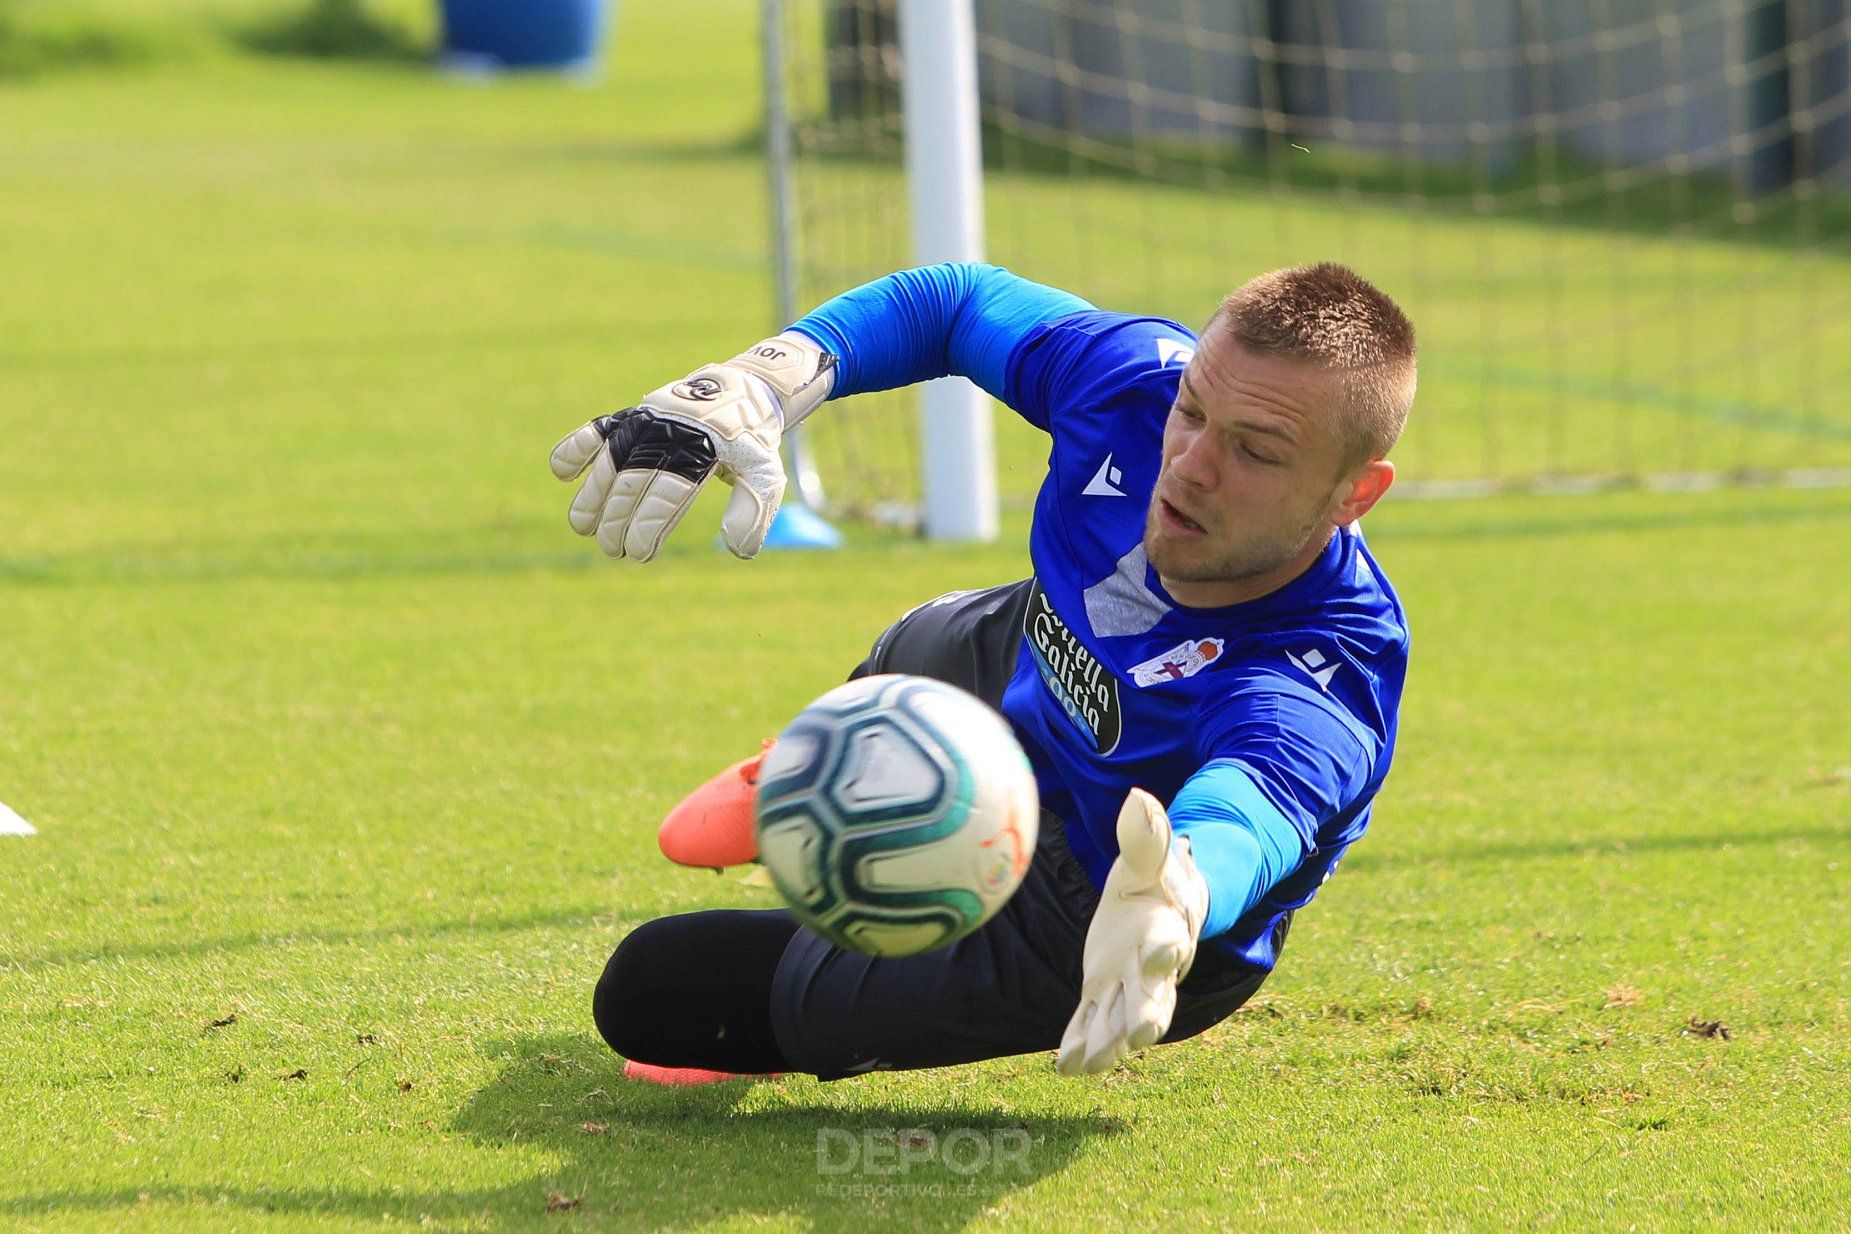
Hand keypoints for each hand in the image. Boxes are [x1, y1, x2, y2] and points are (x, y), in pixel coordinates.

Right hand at [549, 333, 835, 560]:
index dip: (648, 525)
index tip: (639, 552)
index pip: (667, 492)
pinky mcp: (634, 414)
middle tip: (612, 549)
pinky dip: (576, 447)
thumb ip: (752, 512)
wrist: (745, 389)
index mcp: (703, 447)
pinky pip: (599, 429)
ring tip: (581, 527)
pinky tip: (560, 473)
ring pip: (611, 460)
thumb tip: (737, 550)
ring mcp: (648, 420)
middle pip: (634, 480)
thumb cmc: (752, 442)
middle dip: (617, 519)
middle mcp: (670, 431)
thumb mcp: (766, 475)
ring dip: (592, 495)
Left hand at [1056, 788, 1208, 1075]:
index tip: (1159, 951)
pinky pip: (1089, 1024)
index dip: (1164, 949)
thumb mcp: (1147, 857)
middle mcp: (1152, 970)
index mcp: (1166, 930)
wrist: (1158, 904)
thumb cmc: (1155, 878)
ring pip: (1121, 1022)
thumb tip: (1139, 797)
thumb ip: (1145, 835)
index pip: (1168, 942)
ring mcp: (1127, 988)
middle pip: (1155, 998)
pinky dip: (1079, 1045)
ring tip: (1091, 1064)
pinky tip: (1064, 1066)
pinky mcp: (1101, 995)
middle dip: (1148, 1016)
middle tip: (1141, 1034)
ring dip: (1108, 1043)